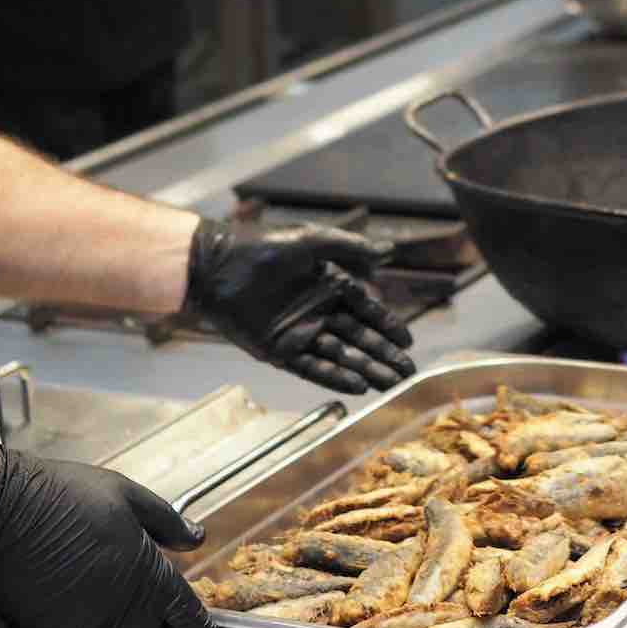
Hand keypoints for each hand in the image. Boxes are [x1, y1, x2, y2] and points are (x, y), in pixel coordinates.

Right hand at [0, 446, 227, 627]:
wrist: (7, 512)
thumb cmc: (66, 498)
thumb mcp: (129, 496)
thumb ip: (167, 523)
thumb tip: (195, 537)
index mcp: (149, 577)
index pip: (190, 621)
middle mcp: (123, 613)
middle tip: (149, 615)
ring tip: (107, 610)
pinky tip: (77, 619)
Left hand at [186, 220, 416, 393]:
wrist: (217, 267)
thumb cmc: (263, 247)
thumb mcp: (311, 240)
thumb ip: (350, 247)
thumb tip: (387, 253)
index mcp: (329, 285)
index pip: (367, 310)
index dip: (388, 326)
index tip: (408, 342)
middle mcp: (319, 311)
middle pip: (359, 337)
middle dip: (384, 355)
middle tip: (408, 372)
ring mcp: (300, 333)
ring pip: (341, 355)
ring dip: (366, 369)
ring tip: (391, 384)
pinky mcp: (279, 351)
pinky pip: (313, 367)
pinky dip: (335, 377)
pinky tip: (358, 387)